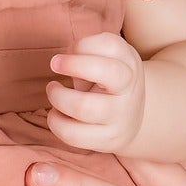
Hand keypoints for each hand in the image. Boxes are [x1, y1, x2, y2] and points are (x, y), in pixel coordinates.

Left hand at [45, 32, 145, 154]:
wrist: (131, 119)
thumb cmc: (108, 82)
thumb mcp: (107, 59)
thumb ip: (87, 52)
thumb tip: (62, 61)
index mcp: (129, 63)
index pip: (111, 46)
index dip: (82, 46)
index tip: (66, 51)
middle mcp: (130, 89)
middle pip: (106, 72)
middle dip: (73, 65)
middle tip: (54, 64)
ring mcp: (121, 117)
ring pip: (83, 107)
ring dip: (58, 97)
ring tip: (54, 91)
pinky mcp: (108, 140)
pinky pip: (73, 135)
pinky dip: (56, 122)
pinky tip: (56, 114)